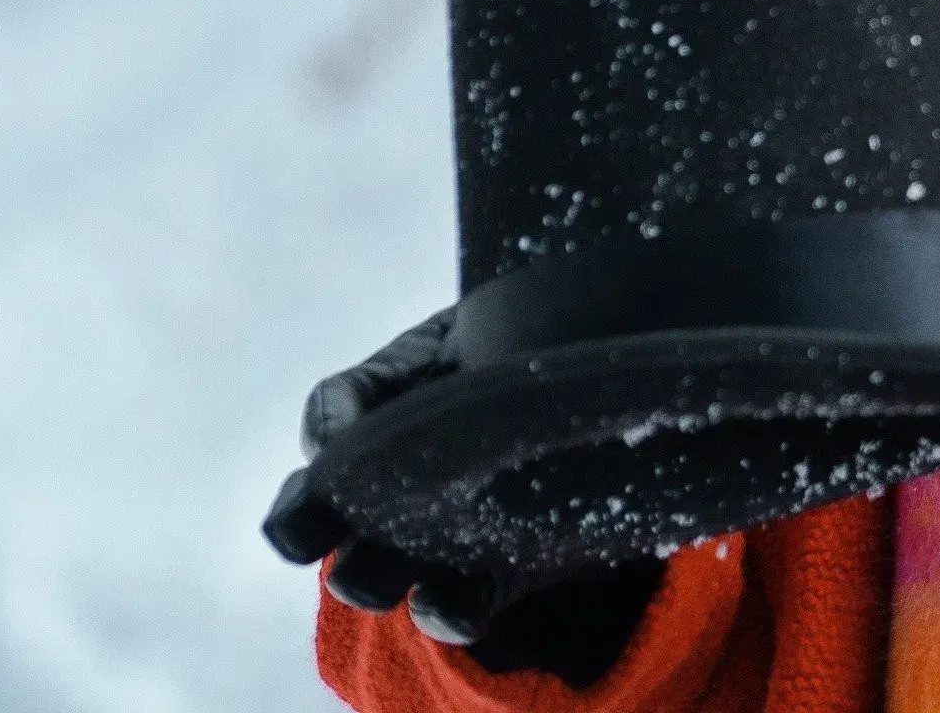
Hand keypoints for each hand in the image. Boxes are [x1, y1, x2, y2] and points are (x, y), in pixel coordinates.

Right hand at [261, 309, 661, 686]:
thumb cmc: (540, 338)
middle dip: (308, 526)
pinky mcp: (500, 567)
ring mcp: (442, 527)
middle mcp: (398, 475)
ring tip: (381, 581)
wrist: (631, 374)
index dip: (324, 429)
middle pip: (318, 511)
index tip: (333, 445)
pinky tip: (457, 610)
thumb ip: (429, 353)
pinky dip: (448, 612)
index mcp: (393, 401)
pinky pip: (456, 603)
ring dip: (367, 577)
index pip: (331, 414)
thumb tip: (352, 419)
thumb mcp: (483, 327)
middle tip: (322, 530)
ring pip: (372, 569)